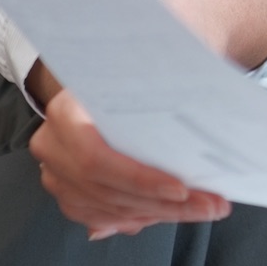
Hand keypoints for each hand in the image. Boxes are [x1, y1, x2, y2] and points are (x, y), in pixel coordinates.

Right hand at [18, 0, 266, 236]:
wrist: (147, 50)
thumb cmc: (157, 49)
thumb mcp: (166, 49)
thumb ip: (173, 75)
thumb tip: (202, 98)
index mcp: (67, 105)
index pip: (95, 156)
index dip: (138, 179)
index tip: (182, 188)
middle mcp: (52, 141)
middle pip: (104, 189)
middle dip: (162, 203)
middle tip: (214, 205)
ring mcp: (58, 169)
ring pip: (107, 207)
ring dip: (159, 213)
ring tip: (207, 208)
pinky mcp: (73, 188)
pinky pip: (102, 215)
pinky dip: (140, 216)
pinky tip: (170, 213)